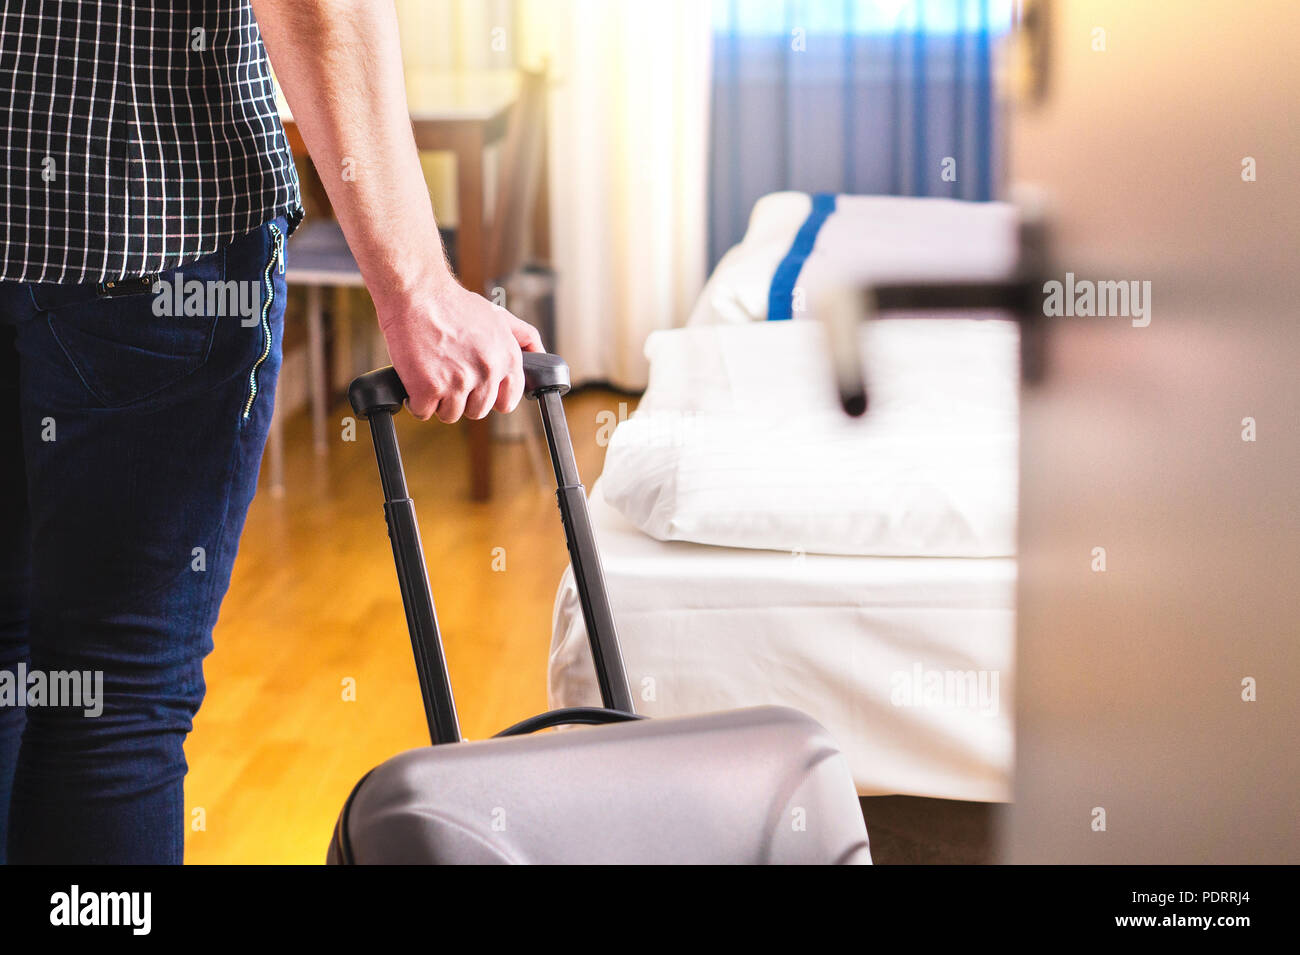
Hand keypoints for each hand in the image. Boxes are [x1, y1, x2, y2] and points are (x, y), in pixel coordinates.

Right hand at [377, 280, 542, 422]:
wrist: (417, 293)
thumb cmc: (454, 304)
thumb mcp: (499, 316)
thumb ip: (523, 337)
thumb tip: (542, 357)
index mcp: (507, 359)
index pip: (507, 402)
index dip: (490, 397)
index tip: (477, 388)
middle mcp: (487, 372)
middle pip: (477, 412)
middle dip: (462, 398)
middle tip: (448, 373)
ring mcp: (458, 382)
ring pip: (450, 414)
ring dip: (438, 400)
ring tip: (432, 371)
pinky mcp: (429, 388)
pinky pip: (423, 412)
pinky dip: (416, 400)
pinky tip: (416, 377)